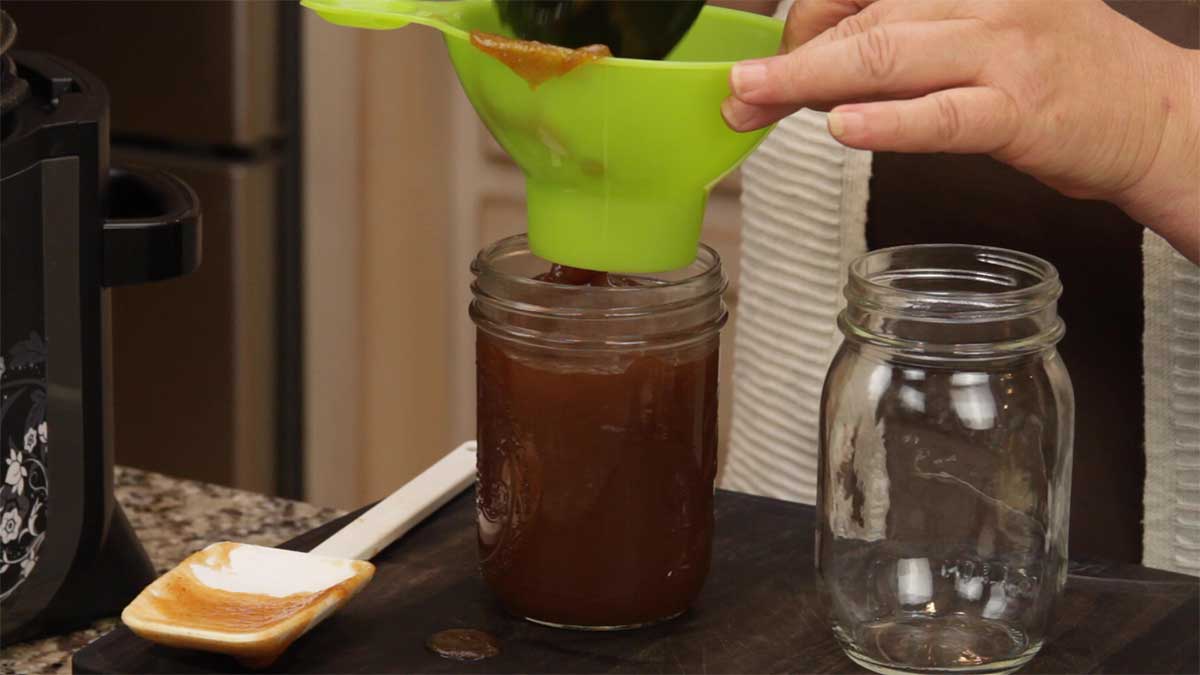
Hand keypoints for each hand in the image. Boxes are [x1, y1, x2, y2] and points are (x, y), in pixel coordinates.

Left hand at [722, 0, 1199, 260]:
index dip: (803, 24)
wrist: (1155, 114)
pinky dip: (890, 121)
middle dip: (789, 61)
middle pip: (863, 20)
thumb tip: (816, 74)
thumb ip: (905, 42)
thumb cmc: (1056, 73)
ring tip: (756, 100)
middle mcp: (983, 0)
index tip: (768, 64)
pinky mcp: (1023, 110)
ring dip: (809, 81)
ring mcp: (1005, 51)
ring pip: (888, 56)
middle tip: (739, 93)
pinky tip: (843, 127)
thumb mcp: (978, 33)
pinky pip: (944, 114)